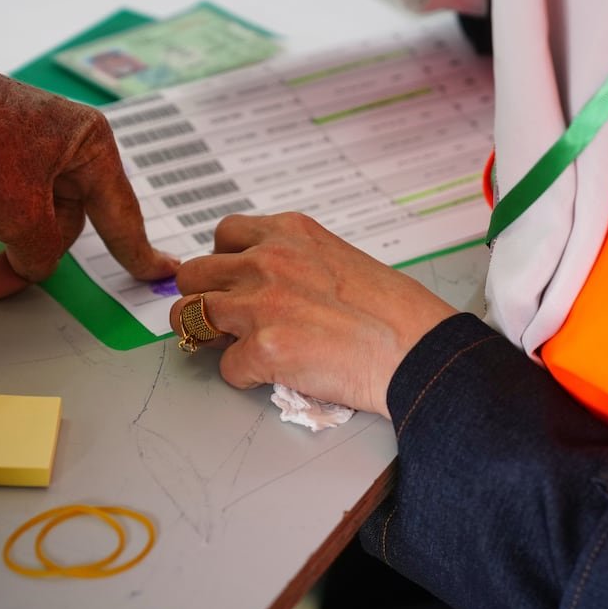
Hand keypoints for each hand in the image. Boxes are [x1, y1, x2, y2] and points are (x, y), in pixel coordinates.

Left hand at [0, 65, 177, 299]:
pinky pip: (8, 197)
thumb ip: (39, 253)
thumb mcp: (18, 213)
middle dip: (29, 245)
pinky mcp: (3, 149)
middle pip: (67, 219)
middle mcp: (71, 143)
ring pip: (32, 213)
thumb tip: (33, 266)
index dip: (137, 251)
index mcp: (91, 146)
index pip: (120, 214)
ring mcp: (35, 145)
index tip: (160, 271)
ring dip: (2, 224)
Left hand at [168, 213, 456, 417]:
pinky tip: (272, 375)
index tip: (234, 281)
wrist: (418, 350)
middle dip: (203, 297)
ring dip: (205, 334)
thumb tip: (262, 285)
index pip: (223, 233)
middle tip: (224, 319)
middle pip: (193, 272)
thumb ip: (294, 263)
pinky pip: (225, 366)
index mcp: (288, 233)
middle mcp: (267, 260)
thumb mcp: (338, 259)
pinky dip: (243, 375)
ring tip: (233, 346)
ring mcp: (261, 304)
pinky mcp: (263, 349)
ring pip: (189, 315)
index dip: (225, 262)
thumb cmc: (393, 311)